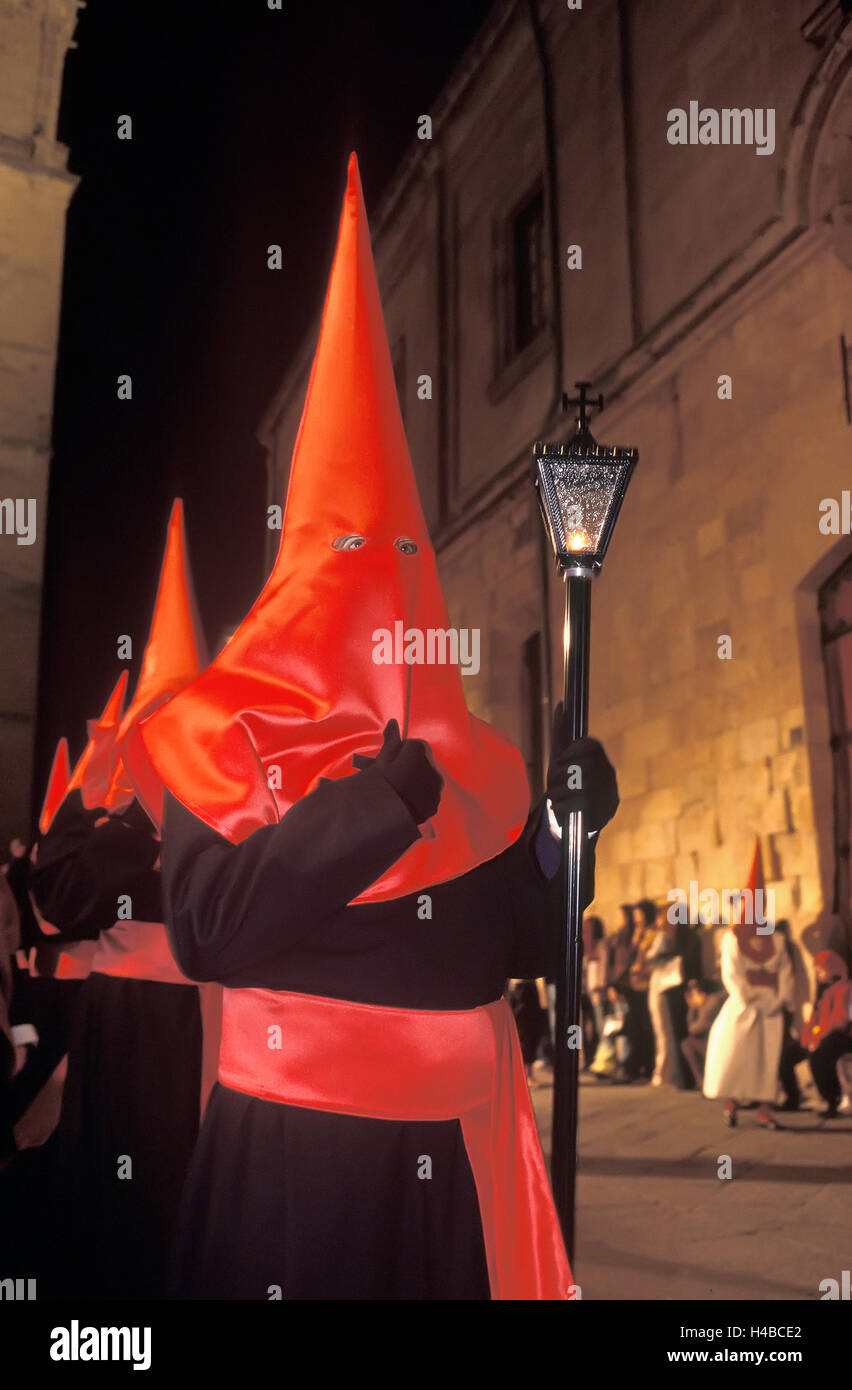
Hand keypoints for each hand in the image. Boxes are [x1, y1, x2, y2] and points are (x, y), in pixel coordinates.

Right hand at [354, 720, 442, 824]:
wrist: (379, 816)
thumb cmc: (377, 784)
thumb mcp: (381, 759)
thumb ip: (391, 740)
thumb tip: (394, 723)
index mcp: (420, 752)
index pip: (416, 745)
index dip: (402, 753)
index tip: (391, 762)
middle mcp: (432, 768)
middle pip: (423, 762)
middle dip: (411, 767)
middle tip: (394, 777)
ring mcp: (435, 789)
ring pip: (427, 780)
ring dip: (417, 782)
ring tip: (398, 792)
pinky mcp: (434, 805)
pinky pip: (429, 797)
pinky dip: (420, 798)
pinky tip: (405, 803)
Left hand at [546, 703, 618, 833]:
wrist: (575, 819)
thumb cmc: (568, 782)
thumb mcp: (562, 758)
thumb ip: (561, 732)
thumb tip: (561, 704)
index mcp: (600, 759)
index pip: (593, 745)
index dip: (575, 750)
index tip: (561, 759)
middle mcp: (609, 775)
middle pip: (587, 767)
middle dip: (563, 774)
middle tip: (552, 781)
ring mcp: (609, 795)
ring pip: (583, 788)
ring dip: (561, 792)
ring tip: (554, 796)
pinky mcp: (604, 814)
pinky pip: (581, 806)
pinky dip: (564, 806)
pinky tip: (559, 807)